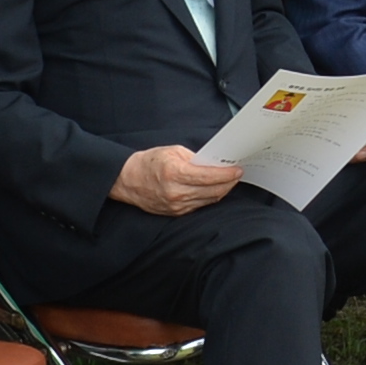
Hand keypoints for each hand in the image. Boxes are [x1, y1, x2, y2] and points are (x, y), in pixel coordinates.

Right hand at [115, 144, 243, 213]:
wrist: (127, 181)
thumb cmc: (149, 163)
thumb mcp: (173, 151)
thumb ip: (196, 158)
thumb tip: (215, 163)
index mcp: (175, 173)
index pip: (209, 176)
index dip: (227, 174)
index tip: (238, 170)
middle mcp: (176, 192)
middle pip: (213, 191)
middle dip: (229, 183)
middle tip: (237, 174)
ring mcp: (177, 205)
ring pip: (209, 200)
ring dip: (222, 190)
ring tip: (229, 181)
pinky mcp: (176, 213)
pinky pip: (200, 205)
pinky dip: (210, 196)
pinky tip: (214, 189)